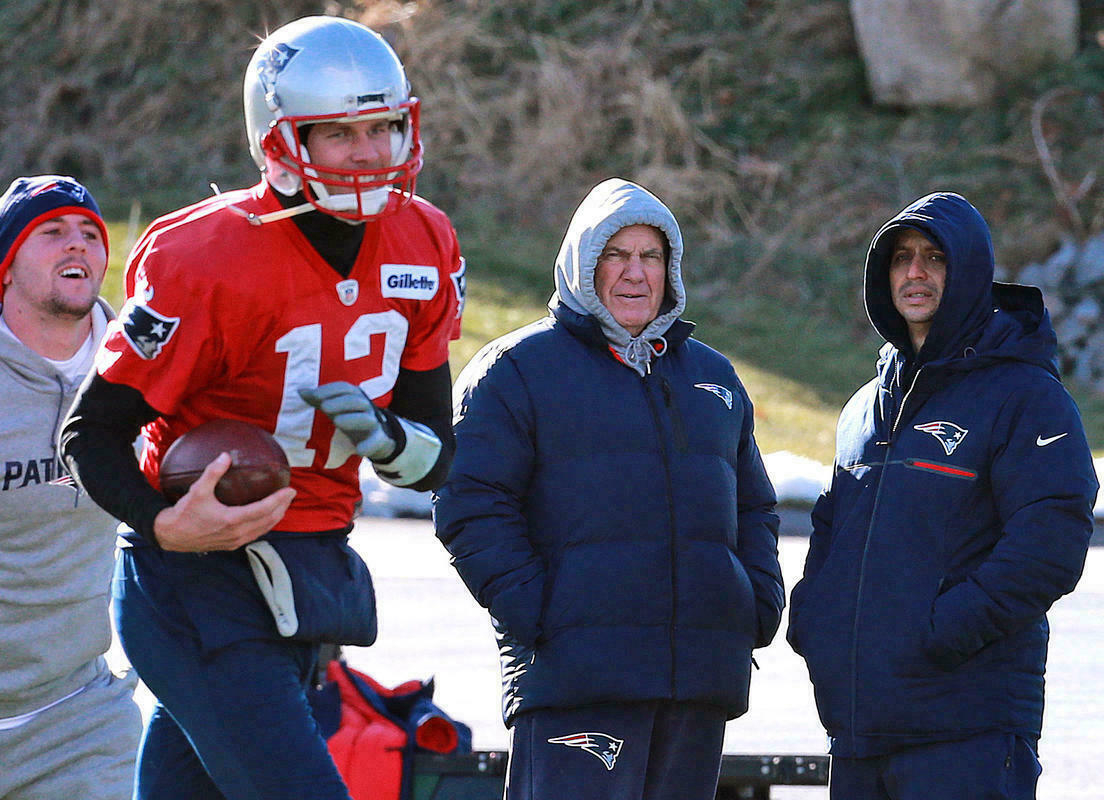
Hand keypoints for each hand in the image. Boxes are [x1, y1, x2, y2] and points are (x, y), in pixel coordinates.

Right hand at [153, 453, 295, 551]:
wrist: (171, 536)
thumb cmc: (184, 513)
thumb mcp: (198, 490)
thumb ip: (213, 472)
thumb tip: (226, 455)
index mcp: (232, 520)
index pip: (264, 509)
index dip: (279, 499)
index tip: (290, 490)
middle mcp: (237, 533)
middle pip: (269, 520)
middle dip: (282, 507)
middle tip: (291, 494)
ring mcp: (235, 541)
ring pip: (264, 529)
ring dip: (276, 517)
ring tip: (284, 504)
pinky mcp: (232, 545)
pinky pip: (255, 534)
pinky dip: (265, 525)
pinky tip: (267, 517)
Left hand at [299, 382, 396, 459]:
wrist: (379, 436)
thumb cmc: (351, 417)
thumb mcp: (336, 408)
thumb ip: (319, 400)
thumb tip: (300, 390)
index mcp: (356, 397)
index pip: (345, 388)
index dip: (330, 390)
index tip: (314, 394)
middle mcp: (366, 408)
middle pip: (357, 400)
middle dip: (341, 402)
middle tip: (324, 407)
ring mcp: (373, 424)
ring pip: (367, 419)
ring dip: (353, 419)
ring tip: (337, 422)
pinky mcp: (379, 439)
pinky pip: (377, 441)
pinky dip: (369, 445)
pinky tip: (359, 450)